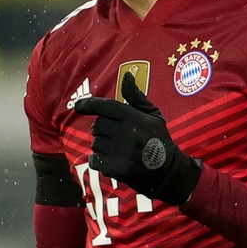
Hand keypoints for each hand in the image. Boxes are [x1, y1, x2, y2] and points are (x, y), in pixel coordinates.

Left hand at [73, 72, 201, 204]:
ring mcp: (122, 152)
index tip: (78, 105)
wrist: (168, 172)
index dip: (89, 104)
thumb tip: (126, 75)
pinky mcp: (118, 169)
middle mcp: (127, 133)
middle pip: (98, 125)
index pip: (106, 107)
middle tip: (115, 135)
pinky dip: (98, 161)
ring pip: (95, 143)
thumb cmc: (158, 139)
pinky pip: (94, 160)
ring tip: (118, 149)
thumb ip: (136, 96)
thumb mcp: (152, 115)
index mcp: (135, 118)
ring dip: (101, 146)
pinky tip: (110, 161)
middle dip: (102, 129)